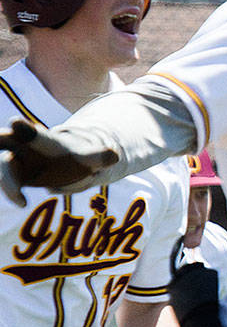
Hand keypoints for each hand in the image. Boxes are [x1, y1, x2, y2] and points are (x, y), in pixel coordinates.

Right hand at [0, 118, 118, 205]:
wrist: (68, 164)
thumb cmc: (78, 158)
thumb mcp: (89, 157)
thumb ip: (98, 157)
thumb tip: (114, 156)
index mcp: (43, 140)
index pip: (33, 134)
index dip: (26, 131)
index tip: (15, 123)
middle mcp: (22, 147)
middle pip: (5, 143)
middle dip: (2, 143)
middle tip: (8, 153)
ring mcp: (15, 163)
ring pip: (3, 168)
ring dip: (9, 184)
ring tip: (22, 201)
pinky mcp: (14, 178)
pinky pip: (8, 185)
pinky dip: (13, 193)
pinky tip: (24, 203)